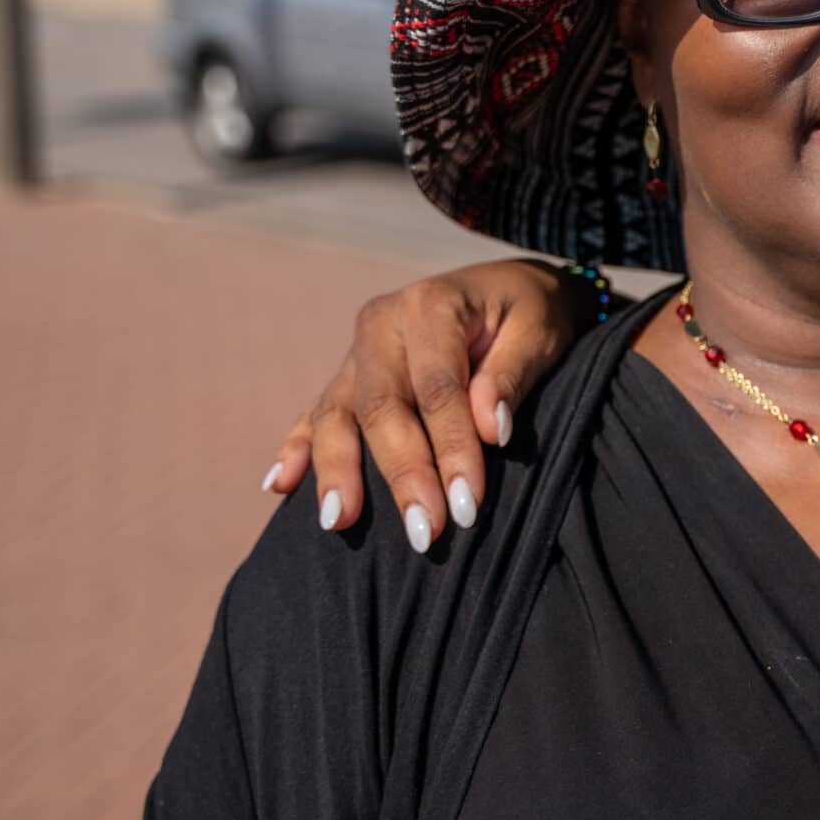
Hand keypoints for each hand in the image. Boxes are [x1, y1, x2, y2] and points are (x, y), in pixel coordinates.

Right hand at [264, 260, 589, 549]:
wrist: (510, 288)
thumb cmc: (532, 311)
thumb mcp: (540, 330)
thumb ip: (511, 375)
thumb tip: (490, 428)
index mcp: (428, 304)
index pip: (438, 389)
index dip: (452, 448)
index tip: (468, 503)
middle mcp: (381, 325)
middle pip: (381, 408)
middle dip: (402, 474)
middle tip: (424, 532)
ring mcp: (357, 351)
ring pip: (337, 415)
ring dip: (338, 472)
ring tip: (340, 522)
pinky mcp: (348, 374)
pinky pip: (314, 412)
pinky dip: (296, 449)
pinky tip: (279, 487)